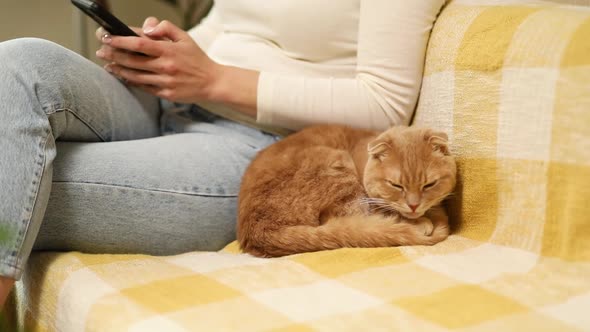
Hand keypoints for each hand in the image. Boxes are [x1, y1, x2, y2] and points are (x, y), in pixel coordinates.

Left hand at [95, 19, 221, 103]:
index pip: (139, 43)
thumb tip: (147, 29)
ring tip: (107, 64)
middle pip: (132, 60)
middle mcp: (166, 66)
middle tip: (101, 50)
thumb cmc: (196, 58)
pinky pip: (144, 87)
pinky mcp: (166, 94)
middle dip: (113, 54)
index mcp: (169, 50)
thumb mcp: (185, 37)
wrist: (213, 82)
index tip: (106, 36)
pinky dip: (131, 81)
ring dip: (118, 69)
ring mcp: (166, 82)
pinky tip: (122, 76)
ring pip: (135, 75)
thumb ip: (165, 28)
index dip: (120, 40)